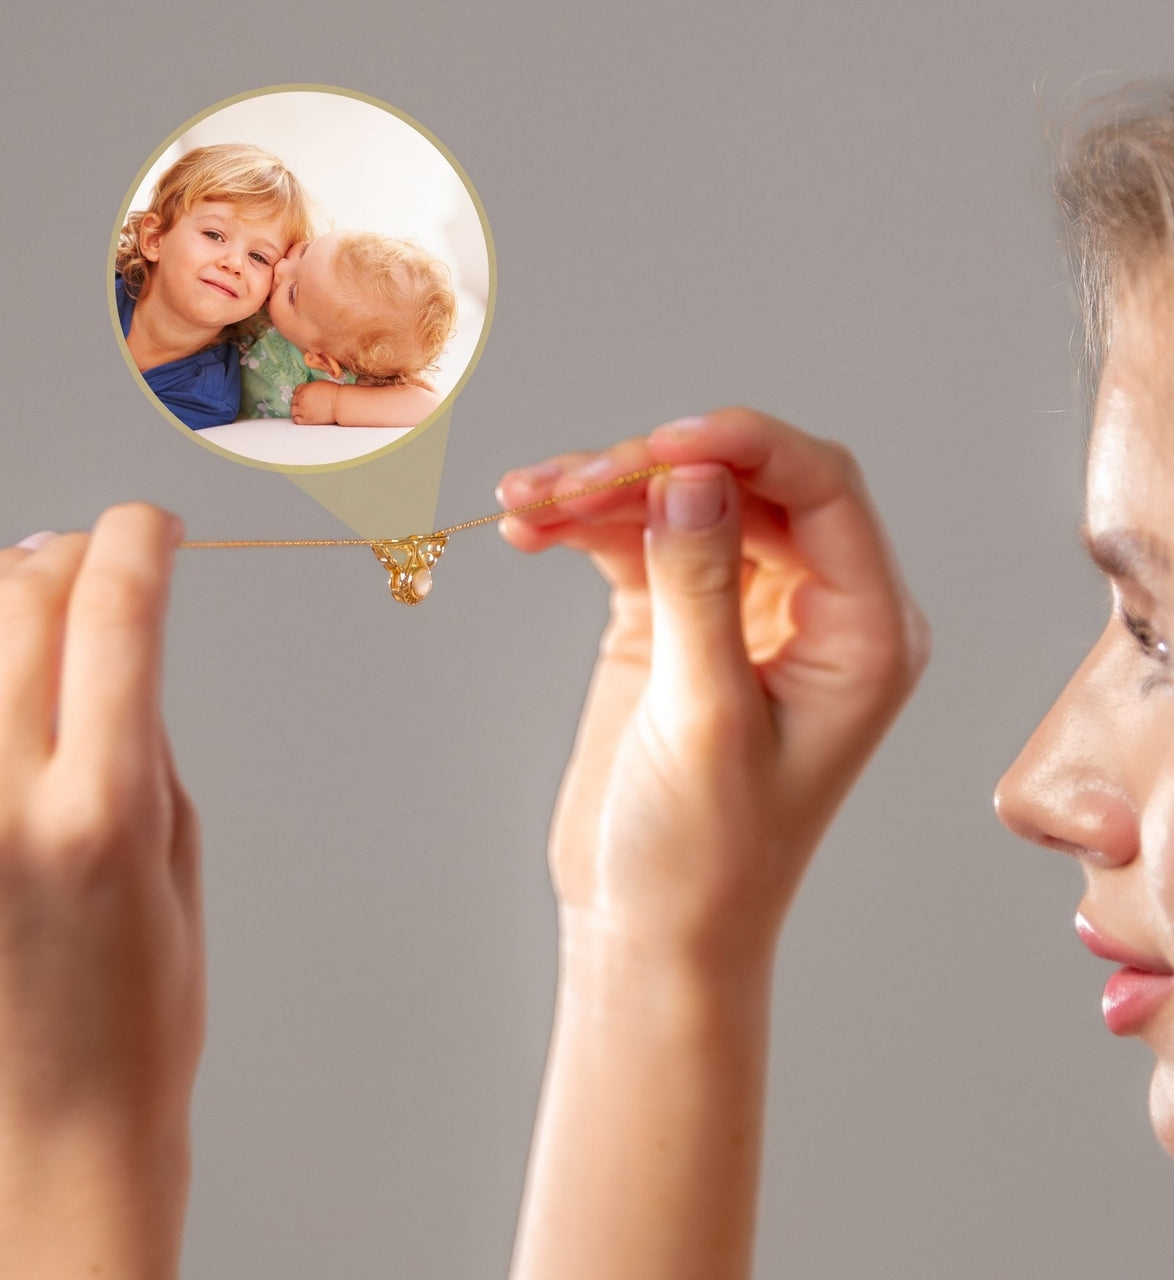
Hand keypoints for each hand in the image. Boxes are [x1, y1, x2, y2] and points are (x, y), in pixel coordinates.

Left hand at [0, 506, 199, 1276]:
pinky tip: (2, 686)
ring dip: (3, 602)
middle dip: (64, 557)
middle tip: (93, 558)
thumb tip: (113, 657)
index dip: (138, 543)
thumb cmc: (142, 1010)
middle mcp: (7, 802)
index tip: (155, 524)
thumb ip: (137, 745)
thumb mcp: (175, 860)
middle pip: (19, 606)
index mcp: (104, 810)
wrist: (52, 1127)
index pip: (116, 619)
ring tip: (35, 608)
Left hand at [290, 379, 338, 423]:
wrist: (341, 404)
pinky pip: (296, 420)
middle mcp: (302, 398)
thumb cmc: (336, 395)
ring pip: (293, 410)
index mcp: (305, 388)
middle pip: (293, 401)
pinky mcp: (307, 419)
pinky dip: (298, 419)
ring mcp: (303, 409)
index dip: (300, 395)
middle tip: (305, 407)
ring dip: (297, 411)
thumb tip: (309, 392)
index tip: (304, 398)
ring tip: (304, 413)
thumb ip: (312, 388)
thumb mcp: (321, 385)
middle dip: (299, 403)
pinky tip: (304, 419)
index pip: (297, 391)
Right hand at [498, 408, 928, 970]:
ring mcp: (746, 610)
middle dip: (654, 471)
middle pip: (745, 485)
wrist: (650, 929)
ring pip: (684, 505)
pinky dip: (586, 527)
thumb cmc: (704, 856)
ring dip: (604, 493)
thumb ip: (703, 589)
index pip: (824, 490)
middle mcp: (817, 609)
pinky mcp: (680, 621)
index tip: (661, 443)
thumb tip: (692, 474)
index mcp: (864, 633)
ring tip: (523, 502)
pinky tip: (529, 528)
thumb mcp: (705, 719)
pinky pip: (639, 544)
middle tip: (568, 486)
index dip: (747, 447)